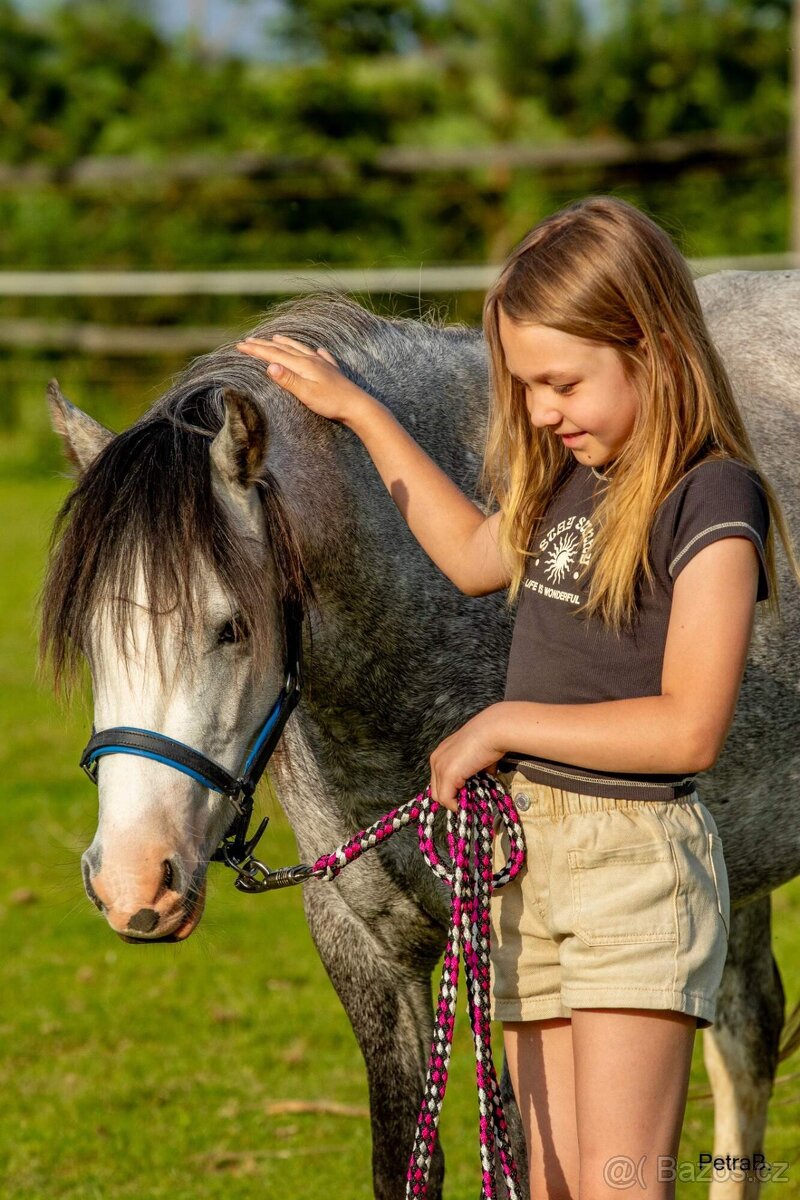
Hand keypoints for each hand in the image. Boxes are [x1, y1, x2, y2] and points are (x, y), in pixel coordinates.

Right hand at [235, 333, 368, 423]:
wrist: (358, 406)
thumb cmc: (331, 403)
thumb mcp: (306, 393)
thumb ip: (288, 380)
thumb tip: (269, 366)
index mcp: (302, 365)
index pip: (274, 355)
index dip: (256, 350)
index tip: (240, 346)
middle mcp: (312, 360)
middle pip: (284, 349)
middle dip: (264, 345)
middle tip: (248, 341)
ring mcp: (323, 364)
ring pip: (300, 349)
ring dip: (285, 343)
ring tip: (276, 338)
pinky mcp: (332, 371)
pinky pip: (320, 356)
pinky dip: (312, 351)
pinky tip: (316, 351)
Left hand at [428, 705, 505, 812]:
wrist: (493, 730)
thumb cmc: (490, 739)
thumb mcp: (477, 757)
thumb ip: (475, 771)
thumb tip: (481, 783)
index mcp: (442, 753)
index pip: (439, 780)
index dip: (452, 790)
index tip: (466, 794)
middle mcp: (436, 759)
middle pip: (436, 790)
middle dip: (452, 798)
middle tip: (468, 799)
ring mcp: (440, 766)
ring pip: (440, 797)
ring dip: (455, 802)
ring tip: (470, 800)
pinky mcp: (448, 774)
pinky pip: (447, 799)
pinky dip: (457, 805)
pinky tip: (468, 802)